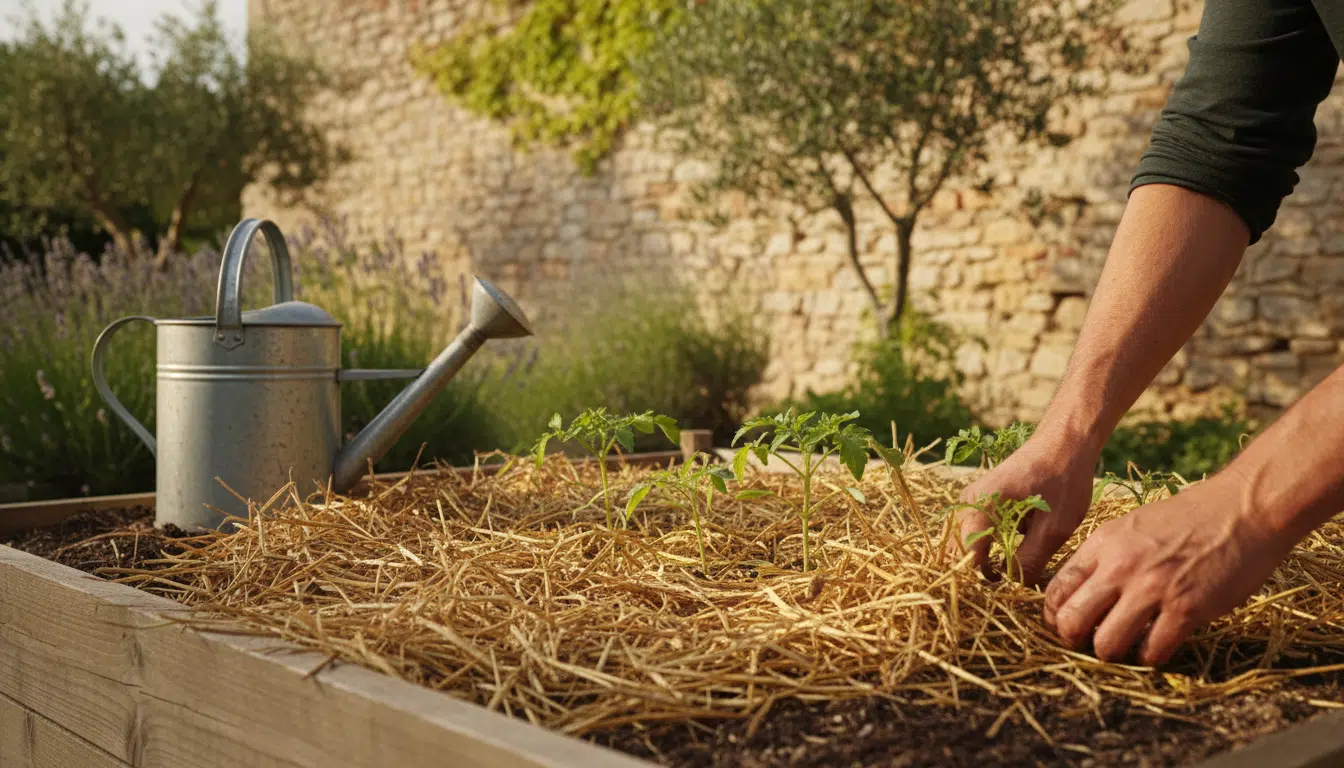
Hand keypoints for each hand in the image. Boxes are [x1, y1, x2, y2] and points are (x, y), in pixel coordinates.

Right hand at [948, 434, 1098, 584]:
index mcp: (981, 506)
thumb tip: (1013, 585)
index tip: (1007, 592)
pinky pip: (972, 535)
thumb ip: (1031, 559)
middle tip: (1008, 587)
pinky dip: (985, 550)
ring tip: (1009, 574)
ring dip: (980, 563)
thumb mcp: (1055, 526)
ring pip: (963, 545)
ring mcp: (970, 502)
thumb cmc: (1063, 479)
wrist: (1064, 444)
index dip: (983, 580)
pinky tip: (1009, 557)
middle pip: (957, 552)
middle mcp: (967, 503)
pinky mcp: (978, 503)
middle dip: (977, 574)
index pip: (967, 556)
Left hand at [1042, 474, 1295, 665]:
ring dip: (1112, 654)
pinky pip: (1153, 650)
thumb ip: (1106, 556)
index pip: (1056, 589)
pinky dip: (1151, 657)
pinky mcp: (1186, 607)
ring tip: (1126, 648)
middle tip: (1090, 642)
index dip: (1054, 615)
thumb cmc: (1189, 518)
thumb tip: (1084, 590)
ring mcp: (1152, 588)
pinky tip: (1157, 648)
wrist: (1242, 509)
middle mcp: (1120, 566)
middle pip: (1070, 621)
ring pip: (1106, 644)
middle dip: (1074, 640)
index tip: (1066, 625)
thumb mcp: (1132, 525)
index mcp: (1102, 544)